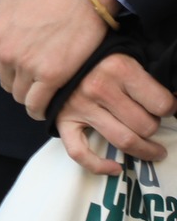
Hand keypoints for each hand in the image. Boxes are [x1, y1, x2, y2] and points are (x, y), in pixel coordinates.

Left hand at [0, 0, 111, 117]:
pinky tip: (45, 107)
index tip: (21, 63)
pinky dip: (39, 109)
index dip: (6, 64)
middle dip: (17, 79)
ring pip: (20, 94)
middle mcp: (5, 52)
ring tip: (42, 89)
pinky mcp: (51, 76)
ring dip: (29, 94)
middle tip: (35, 75)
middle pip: (5, 81)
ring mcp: (27, 65)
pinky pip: (37, 104)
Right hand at [56, 54, 174, 175]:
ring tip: (153, 150)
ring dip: (145, 150)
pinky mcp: (63, 120)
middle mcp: (99, 88)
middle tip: (153, 123)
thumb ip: (148, 78)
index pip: (162, 103)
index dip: (171, 109)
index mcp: (119, 68)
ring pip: (124, 140)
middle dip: (154, 128)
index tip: (168, 109)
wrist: (56, 53)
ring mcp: (79, 106)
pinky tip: (115, 167)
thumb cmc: (97, 55)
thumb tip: (174, 102)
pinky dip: (99, 166)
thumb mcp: (127, 56)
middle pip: (145, 125)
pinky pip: (80, 152)